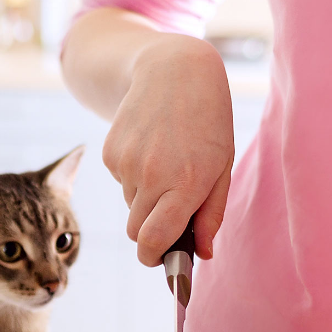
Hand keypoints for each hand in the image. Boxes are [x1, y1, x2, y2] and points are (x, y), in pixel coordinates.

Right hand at [102, 34, 233, 265]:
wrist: (174, 71)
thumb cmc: (208, 123)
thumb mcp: (222, 168)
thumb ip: (211, 215)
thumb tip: (203, 254)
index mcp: (185, 184)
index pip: (154, 240)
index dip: (154, 258)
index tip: (159, 259)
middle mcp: (150, 176)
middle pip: (136, 231)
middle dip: (150, 232)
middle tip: (169, 213)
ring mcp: (125, 163)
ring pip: (129, 205)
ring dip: (145, 199)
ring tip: (166, 164)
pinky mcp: (110, 152)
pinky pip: (120, 181)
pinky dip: (134, 176)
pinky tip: (150, 149)